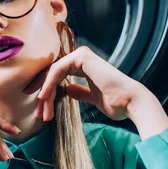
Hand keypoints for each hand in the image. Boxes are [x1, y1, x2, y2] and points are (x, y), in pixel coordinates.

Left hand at [33, 46, 167, 138]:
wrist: (131, 102)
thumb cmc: (117, 103)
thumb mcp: (92, 98)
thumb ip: (80, 92)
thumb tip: (67, 90)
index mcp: (84, 65)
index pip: (57, 76)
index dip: (46, 91)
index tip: (39, 107)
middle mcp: (81, 57)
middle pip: (52, 74)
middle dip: (43, 94)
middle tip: (36, 113)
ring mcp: (81, 55)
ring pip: (53, 73)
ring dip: (45, 94)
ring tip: (41, 112)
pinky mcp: (81, 57)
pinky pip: (57, 70)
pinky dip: (48, 85)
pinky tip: (44, 98)